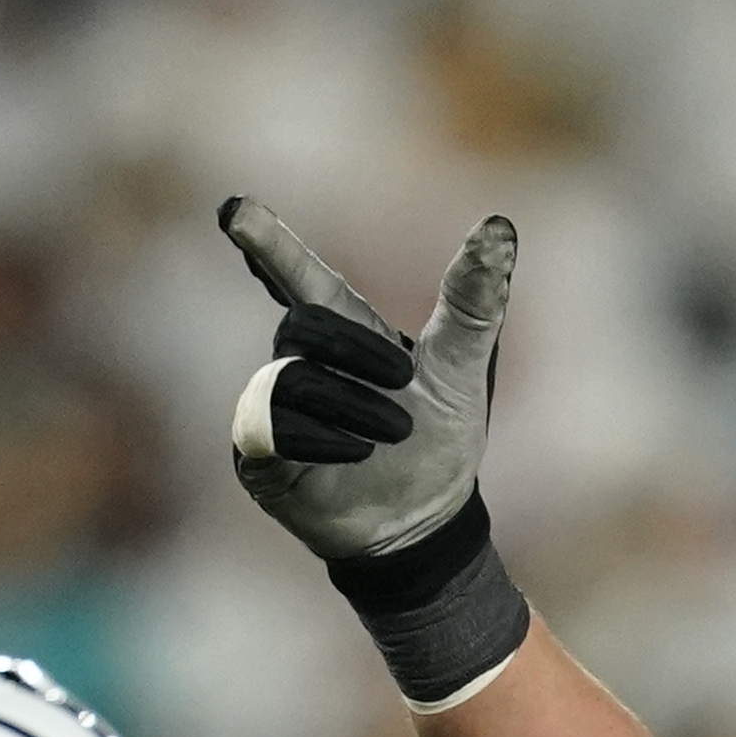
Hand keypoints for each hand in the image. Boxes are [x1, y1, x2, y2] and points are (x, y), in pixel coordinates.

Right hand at [220, 198, 512, 567]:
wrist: (425, 526)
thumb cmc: (440, 443)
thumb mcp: (465, 370)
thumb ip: (476, 301)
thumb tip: (500, 227)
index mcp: (343, 331)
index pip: (300, 276)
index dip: (269, 241)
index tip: (235, 209)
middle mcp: (298, 361)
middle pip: (305, 324)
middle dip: (363, 358)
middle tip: (406, 398)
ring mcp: (271, 408)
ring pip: (291, 377)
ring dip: (353, 406)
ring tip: (390, 435)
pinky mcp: (257, 454)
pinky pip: (269, 426)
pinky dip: (322, 439)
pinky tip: (353, 456)